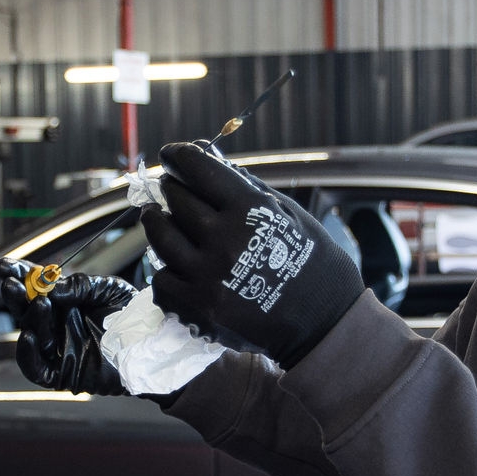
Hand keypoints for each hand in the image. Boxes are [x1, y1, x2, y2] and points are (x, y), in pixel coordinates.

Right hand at [0, 259, 135, 395]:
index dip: (19, 276)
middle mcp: (57, 324)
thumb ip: (80, 286)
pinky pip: (36, 369)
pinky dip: (27, 355)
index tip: (6, 266)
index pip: (35, 287)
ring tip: (39, 303)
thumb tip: (51, 287)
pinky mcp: (63, 374)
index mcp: (65, 302)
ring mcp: (58, 349)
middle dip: (16, 295)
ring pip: (32, 334)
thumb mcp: (108, 289)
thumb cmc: (132, 316)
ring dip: (30, 318)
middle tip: (10, 283)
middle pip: (26, 310)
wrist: (153, 344)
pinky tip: (29, 337)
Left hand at [140, 142, 363, 367]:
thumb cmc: (309, 261)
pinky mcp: (197, 308)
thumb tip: (207, 156)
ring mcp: (208, 276)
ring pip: (160, 238)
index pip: (200, 170)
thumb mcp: (286, 213)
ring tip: (155, 216)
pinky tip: (173, 263)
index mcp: (250, 210)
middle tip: (169, 187)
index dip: (180, 156)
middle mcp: (225, 239)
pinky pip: (162, 280)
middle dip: (170, 188)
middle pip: (177, 201)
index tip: (172, 155)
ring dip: (155, 222)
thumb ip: (244, 186)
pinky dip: (165, 270)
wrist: (322, 320)